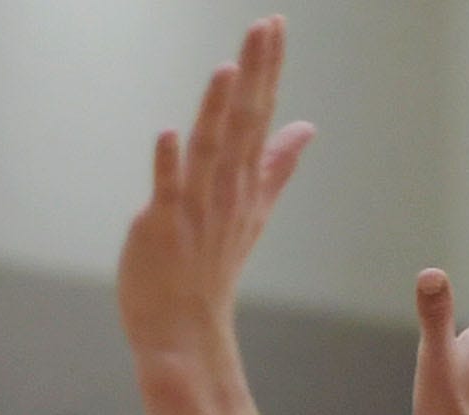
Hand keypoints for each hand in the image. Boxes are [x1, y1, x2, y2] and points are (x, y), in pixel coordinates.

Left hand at [117, 17, 314, 365]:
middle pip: (243, 123)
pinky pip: (167, 193)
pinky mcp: (162, 228)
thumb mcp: (252, 211)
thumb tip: (306, 127)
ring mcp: (195, 209)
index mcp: (243, 182)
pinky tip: (169, 133)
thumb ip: (276, 166)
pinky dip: (168, 165)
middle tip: (265, 25)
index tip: (274, 26)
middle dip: (255, 73)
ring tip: (227, 69)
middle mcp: (224, 191)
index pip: (260, 115)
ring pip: (210, 152)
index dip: (267, 70)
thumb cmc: (211, 270)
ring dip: (218, 111)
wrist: (185, 330)